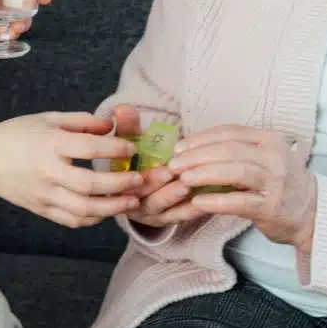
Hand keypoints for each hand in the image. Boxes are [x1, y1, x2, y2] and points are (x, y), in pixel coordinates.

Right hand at [0, 112, 142, 228]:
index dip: (115, 149)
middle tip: (139, 180)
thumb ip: (83, 121)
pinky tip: (106, 211)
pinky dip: (92, 219)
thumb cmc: (18, 133)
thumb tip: (113, 126)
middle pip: (90, 184)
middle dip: (119, 184)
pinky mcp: (41, 209)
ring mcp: (44, 194)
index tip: (131, 148)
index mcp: (50, 144)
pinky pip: (71, 220)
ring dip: (112, 207)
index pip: (89, 148)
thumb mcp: (50, 118)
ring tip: (131, 201)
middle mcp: (48, 171)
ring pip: (83, 209)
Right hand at [109, 104, 204, 228]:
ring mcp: (153, 214)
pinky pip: (180, 218)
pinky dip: (192, 211)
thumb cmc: (138, 157)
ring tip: (188, 186)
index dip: (145, 177)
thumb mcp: (130, 141)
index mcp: (122, 186)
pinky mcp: (169, 219)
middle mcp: (135, 204)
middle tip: (175, 175)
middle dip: (161, 187)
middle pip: (148, 199)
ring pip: (164, 211)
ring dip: (176, 199)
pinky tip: (204, 201)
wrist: (145, 180)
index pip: (129, 185)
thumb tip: (122, 107)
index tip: (160, 167)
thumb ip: (128, 126)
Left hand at [168, 125, 317, 252]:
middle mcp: (275, 157)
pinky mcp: (273, 207)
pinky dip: (217, 201)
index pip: (230, 133)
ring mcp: (276, 182)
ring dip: (204, 173)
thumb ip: (237, 151)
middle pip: (229, 150)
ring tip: (183, 178)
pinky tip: (198, 202)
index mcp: (270, 139)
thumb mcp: (265, 158)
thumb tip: (192, 148)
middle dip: (197, 155)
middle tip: (174, 164)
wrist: (312, 213)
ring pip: (235, 171)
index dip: (201, 138)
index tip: (179, 147)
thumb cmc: (280, 184)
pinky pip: (240, 201)